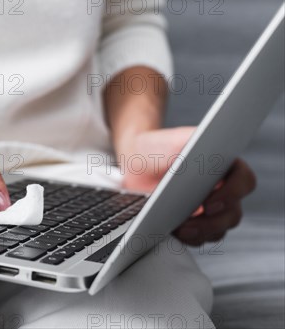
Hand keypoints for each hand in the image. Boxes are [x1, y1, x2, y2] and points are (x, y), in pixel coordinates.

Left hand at [121, 127, 255, 245]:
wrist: (136, 164)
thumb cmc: (156, 149)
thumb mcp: (168, 142)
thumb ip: (185, 146)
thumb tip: (197, 159)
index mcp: (224, 164)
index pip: (244, 180)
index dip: (232, 194)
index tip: (208, 203)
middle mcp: (222, 188)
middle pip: (233, 212)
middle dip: (213, 222)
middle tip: (189, 224)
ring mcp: (210, 208)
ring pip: (219, 228)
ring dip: (202, 233)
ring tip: (180, 230)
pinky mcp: (196, 222)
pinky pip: (202, 237)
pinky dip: (191, 238)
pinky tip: (175, 234)